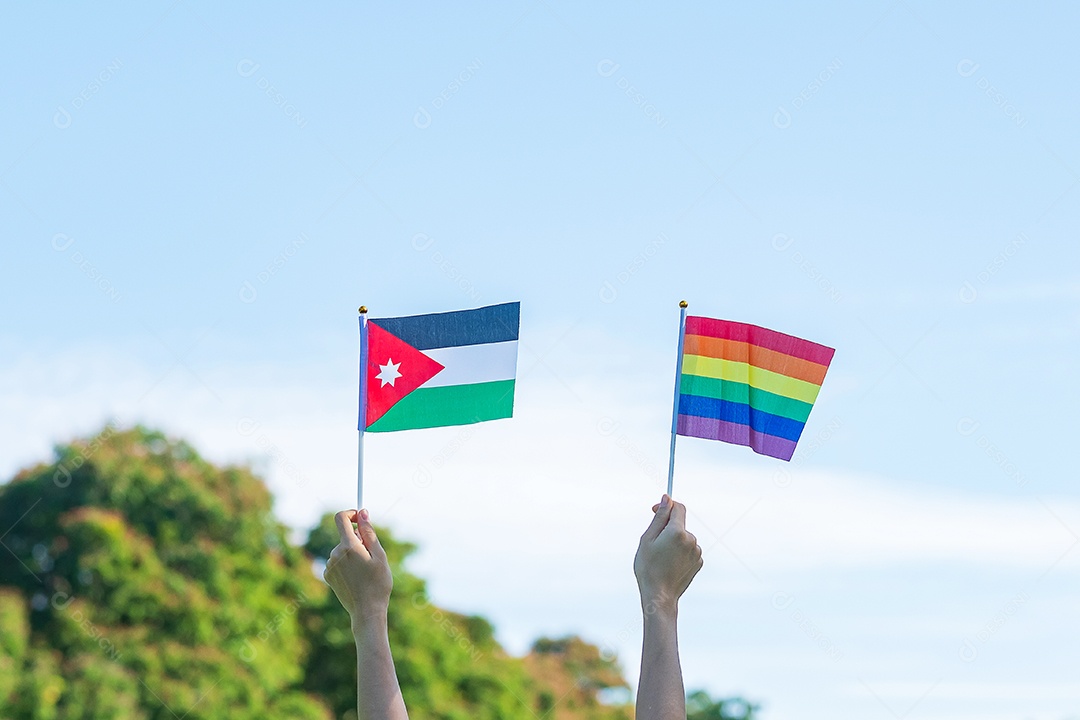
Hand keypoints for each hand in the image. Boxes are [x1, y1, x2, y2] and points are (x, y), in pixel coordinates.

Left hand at [323, 509, 392, 626]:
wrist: (367, 611)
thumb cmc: (378, 584)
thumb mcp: (379, 556)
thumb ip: (369, 533)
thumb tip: (362, 513)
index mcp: (348, 547)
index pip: (341, 518)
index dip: (351, 514)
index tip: (360, 518)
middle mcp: (335, 554)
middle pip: (345, 536)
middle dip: (358, 540)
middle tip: (371, 557)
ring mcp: (329, 565)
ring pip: (342, 549)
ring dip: (353, 553)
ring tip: (365, 571)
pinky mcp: (328, 575)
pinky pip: (337, 561)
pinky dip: (346, 563)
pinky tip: (356, 578)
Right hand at [634, 495, 702, 613]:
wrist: (659, 596)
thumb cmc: (648, 568)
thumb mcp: (647, 539)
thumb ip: (659, 517)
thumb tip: (666, 499)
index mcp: (678, 531)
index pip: (678, 507)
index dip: (667, 506)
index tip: (655, 510)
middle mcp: (691, 540)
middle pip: (680, 524)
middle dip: (668, 528)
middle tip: (654, 544)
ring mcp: (697, 552)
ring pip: (684, 538)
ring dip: (674, 541)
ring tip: (661, 557)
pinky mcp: (699, 562)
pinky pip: (688, 550)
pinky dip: (680, 552)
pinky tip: (670, 564)